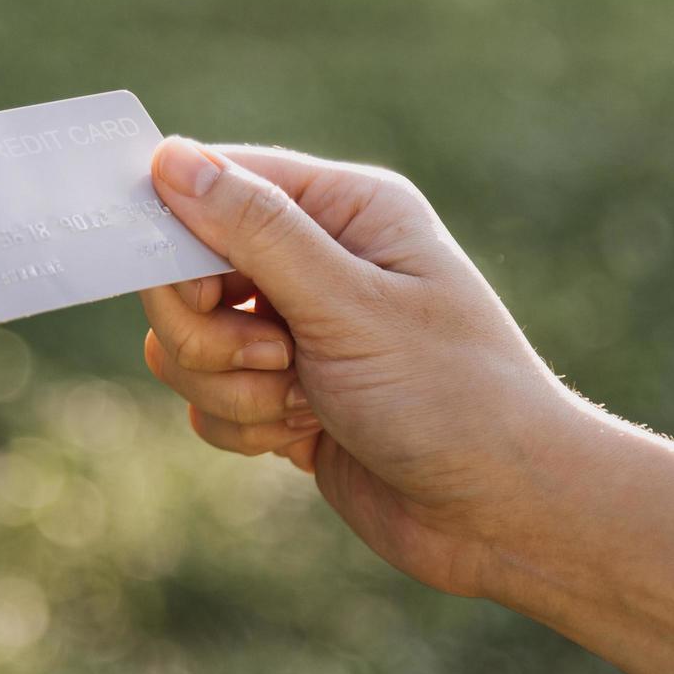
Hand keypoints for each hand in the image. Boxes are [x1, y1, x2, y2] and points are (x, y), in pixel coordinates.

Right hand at [137, 137, 572, 596]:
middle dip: (210, 330)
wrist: (504, 515)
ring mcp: (294, 330)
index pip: (220, 183)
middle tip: (275, 358)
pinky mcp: (281, 395)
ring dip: (230, 384)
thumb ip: (256, 232)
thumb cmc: (450, 395)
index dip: (180, 230)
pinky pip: (207, 395)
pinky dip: (241, 423)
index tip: (198, 292)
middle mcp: (315, 260)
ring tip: (301, 406)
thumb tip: (169, 157)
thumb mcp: (349, 305)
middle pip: (188, 268)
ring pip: (187, 340)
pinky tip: (302, 438)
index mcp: (344, 210)